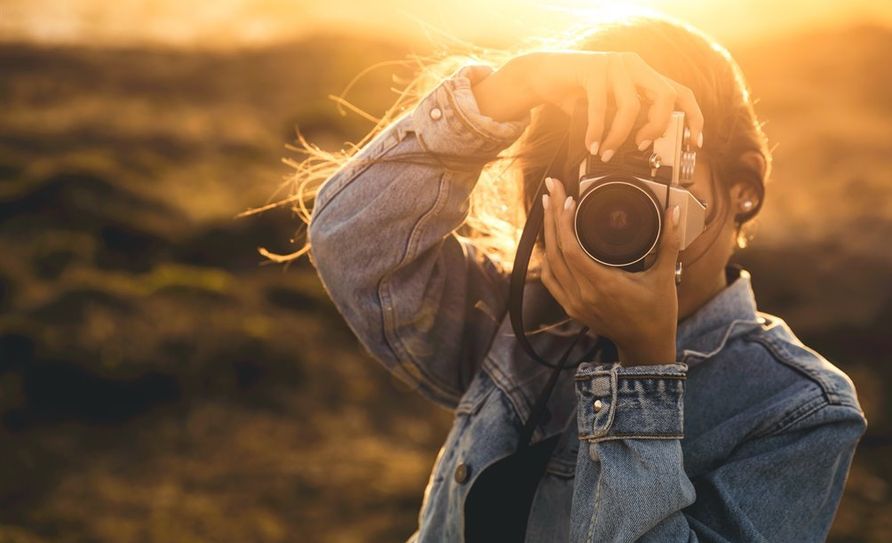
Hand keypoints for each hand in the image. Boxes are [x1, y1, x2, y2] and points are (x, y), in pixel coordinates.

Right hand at [471, 50, 703, 159]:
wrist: (542, 75)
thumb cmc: (576, 94)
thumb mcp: (607, 108)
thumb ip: (626, 119)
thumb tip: (643, 149)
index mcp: (642, 74)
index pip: (680, 92)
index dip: (694, 117)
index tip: (695, 142)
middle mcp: (633, 65)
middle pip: (664, 96)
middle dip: (657, 127)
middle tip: (642, 146)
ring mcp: (614, 64)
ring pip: (631, 106)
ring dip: (619, 136)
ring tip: (608, 153)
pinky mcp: (592, 69)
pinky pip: (601, 107)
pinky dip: (597, 132)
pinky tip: (591, 144)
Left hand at [539, 177, 680, 364]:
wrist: (646, 345)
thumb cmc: (657, 313)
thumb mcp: (665, 276)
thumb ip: (669, 242)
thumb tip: (673, 213)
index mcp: (604, 285)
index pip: (571, 249)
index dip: (565, 222)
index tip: (569, 199)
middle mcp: (583, 295)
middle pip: (555, 250)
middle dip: (551, 217)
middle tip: (552, 190)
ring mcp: (574, 303)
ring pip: (549, 264)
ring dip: (547, 235)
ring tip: (549, 208)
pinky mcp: (571, 308)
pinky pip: (550, 279)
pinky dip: (548, 258)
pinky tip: (551, 241)